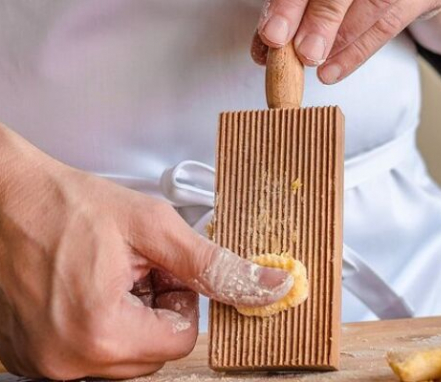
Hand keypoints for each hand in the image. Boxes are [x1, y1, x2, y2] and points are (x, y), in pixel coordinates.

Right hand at [0, 124, 292, 378]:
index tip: (164, 268)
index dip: (181, 298)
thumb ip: (214, 265)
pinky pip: (88, 351)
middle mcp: (66, 361)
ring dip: (129, 315)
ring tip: (107, 271)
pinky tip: (86, 285)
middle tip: (136, 265)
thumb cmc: (65, 204)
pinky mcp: (30, 356)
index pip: (181, 341)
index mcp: (99, 333)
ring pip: (122, 353)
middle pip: (152, 352)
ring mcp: (43, 363)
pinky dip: (100, 322)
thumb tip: (270, 288)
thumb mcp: (152, 226)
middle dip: (156, 307)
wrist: (5, 196)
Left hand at [251, 0, 440, 82]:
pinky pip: (387, 27)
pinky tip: (331, 72)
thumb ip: (295, 11)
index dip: (290, 5)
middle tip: (301, 53)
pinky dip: (355, 54)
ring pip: (372, 6)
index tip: (273, 35)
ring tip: (312, 64)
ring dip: (336, 42)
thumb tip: (266, 44)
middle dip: (319, 22)